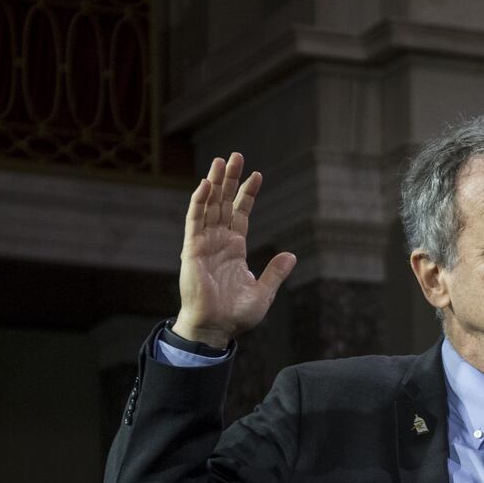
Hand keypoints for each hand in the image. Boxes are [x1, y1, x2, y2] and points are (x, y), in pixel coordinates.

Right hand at [175, 153, 296, 347]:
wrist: (216, 327)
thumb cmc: (236, 313)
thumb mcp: (264, 291)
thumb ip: (276, 272)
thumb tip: (291, 254)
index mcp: (235, 249)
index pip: (240, 214)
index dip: (247, 194)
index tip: (257, 175)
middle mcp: (219, 241)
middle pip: (223, 203)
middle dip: (229, 180)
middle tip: (236, 155)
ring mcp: (204, 243)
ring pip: (209, 206)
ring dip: (214, 183)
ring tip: (221, 161)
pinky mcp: (192, 250)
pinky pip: (194, 221)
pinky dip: (199, 203)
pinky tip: (205, 185)